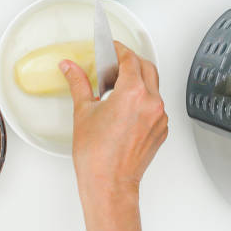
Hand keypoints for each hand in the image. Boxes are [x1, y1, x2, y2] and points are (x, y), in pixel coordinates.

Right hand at [59, 42, 167, 230]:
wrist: (109, 183)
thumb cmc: (96, 154)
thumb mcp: (83, 111)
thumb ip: (78, 83)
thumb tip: (70, 68)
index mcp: (132, 93)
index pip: (130, 59)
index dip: (119, 49)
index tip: (111, 47)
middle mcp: (151, 103)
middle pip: (147, 68)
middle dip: (131, 61)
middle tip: (113, 63)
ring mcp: (159, 118)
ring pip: (154, 87)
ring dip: (138, 80)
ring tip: (117, 87)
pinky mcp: (161, 130)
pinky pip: (155, 106)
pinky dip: (143, 99)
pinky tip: (125, 107)